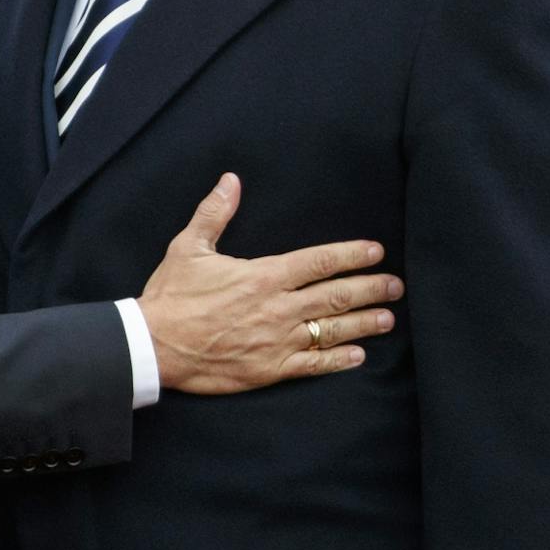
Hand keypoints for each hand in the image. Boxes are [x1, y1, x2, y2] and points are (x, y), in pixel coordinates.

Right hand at [138, 173, 401, 394]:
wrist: (153, 345)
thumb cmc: (171, 296)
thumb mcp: (188, 247)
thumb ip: (215, 213)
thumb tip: (230, 180)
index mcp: (264, 275)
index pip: (320, 262)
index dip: (352, 255)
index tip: (376, 251)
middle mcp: (278, 308)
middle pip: (336, 296)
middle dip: (370, 289)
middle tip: (395, 286)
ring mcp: (277, 341)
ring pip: (331, 331)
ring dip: (363, 323)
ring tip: (387, 318)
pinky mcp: (269, 369)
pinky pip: (313, 365)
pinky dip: (338, 361)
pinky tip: (358, 356)